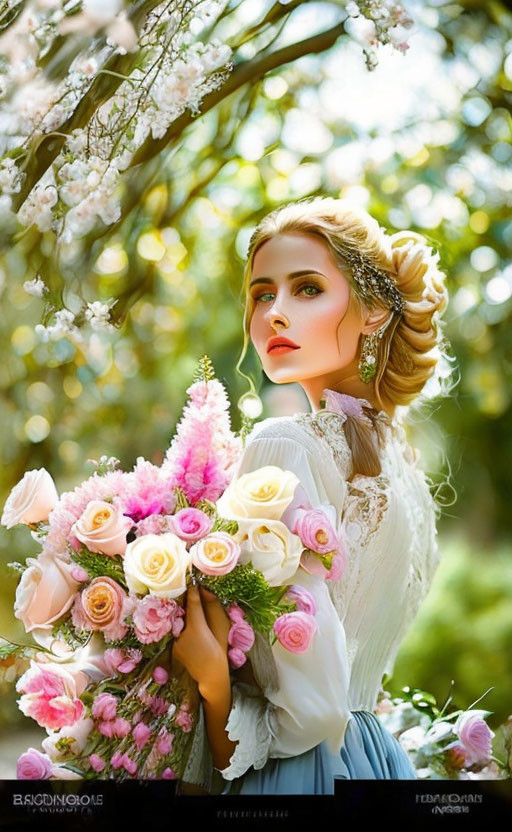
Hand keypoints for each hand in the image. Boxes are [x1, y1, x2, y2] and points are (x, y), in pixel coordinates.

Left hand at [172, 583, 230, 699]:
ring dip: (178, 611)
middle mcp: (182, 634)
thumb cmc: (219, 651)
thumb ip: (212, 608)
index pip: (193, 604)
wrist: (212, 675)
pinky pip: (174, 630)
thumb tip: (205, 590)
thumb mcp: (220, 628)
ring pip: (176, 620)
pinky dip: (177, 624)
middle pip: (180, 610)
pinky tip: (180, 618)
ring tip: (181, 599)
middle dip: (182, 599)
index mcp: (196, 628)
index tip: (191, 578)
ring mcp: (175, 642)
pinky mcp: (172, 648)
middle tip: (183, 585)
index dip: (192, 590)